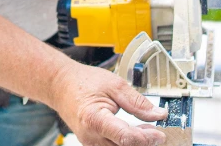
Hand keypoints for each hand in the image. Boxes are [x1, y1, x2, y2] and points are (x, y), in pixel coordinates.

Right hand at [49, 61, 167, 145]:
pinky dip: (126, 142)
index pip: (126, 137)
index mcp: (94, 119)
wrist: (61, 85)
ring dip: (136, 143)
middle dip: (144, 141)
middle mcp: (90, 135)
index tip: (160, 133)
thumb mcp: (114, 85)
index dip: (147, 138)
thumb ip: (137, 102)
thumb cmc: (83, 82)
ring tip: (146, 129)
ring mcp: (90, 142)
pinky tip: (134, 132)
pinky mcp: (92, 144)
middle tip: (156, 129)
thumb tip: (158, 114)